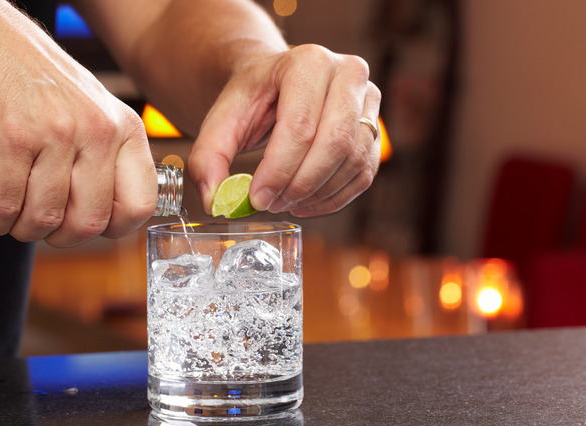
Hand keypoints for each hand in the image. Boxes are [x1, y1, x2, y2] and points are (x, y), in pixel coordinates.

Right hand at [0, 2, 156, 246]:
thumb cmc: (42, 82)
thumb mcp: (96, 112)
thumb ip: (109, 157)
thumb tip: (108, 219)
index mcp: (127, 130)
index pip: (139, 205)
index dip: (113, 229)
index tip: (89, 226)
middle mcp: (98, 132)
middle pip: (89, 223)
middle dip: (61, 238)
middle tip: (43, 226)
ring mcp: (57, 134)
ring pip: (46, 218)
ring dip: (23, 230)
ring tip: (14, 217)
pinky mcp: (13, 137)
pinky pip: (7, 203)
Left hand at [188, 44, 380, 216]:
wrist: (278, 84)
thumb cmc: (254, 98)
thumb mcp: (222, 120)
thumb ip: (208, 159)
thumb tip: (216, 202)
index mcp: (307, 62)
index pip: (300, 125)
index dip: (279, 170)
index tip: (256, 198)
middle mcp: (347, 74)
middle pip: (335, 143)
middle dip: (300, 184)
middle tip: (271, 204)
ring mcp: (369, 100)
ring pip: (354, 161)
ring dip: (317, 194)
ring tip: (285, 202)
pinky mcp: (376, 128)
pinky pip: (364, 173)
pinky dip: (335, 198)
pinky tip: (306, 204)